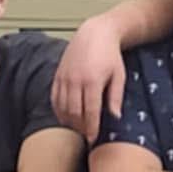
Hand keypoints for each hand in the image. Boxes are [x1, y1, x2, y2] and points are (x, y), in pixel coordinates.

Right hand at [51, 19, 128, 141]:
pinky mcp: (57, 76)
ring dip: (68, 121)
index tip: (92, 138)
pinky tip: (64, 116)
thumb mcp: (119, 75)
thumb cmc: (109, 54)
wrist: (94, 33)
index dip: (91, 128)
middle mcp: (76, 80)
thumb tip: (115, 116)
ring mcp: (64, 78)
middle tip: (85, 134)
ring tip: (76, 127)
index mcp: (92, 81)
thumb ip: (116, 96)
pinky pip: (54, 98)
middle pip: (74, 113)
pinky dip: (58, 110)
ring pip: (62, 107)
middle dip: (79, 127)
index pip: (90, 112)